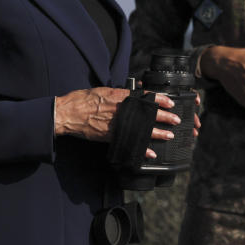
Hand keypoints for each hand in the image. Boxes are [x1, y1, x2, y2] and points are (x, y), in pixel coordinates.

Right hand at [54, 87, 177, 158]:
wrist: (68, 113)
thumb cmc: (85, 99)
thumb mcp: (105, 91)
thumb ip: (121, 93)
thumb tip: (136, 92)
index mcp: (119, 96)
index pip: (144, 97)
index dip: (160, 100)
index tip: (171, 103)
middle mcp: (120, 110)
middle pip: (147, 113)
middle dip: (164, 117)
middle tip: (176, 120)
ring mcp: (116, 124)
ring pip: (141, 129)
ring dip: (157, 133)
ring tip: (169, 135)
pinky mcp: (110, 136)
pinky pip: (129, 142)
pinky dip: (141, 149)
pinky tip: (150, 153)